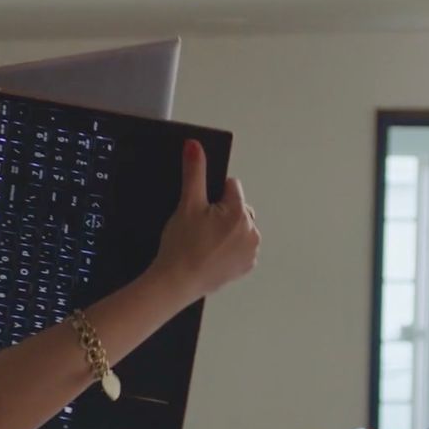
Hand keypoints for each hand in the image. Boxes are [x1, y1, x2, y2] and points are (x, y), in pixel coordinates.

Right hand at [149, 139, 259, 300]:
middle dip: (222, 212)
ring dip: (227, 230)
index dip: (213, 195)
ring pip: (239, 227)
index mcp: (241, 212)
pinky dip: (228, 248)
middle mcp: (252, 231)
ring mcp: (251, 251)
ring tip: (204, 243)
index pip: (232, 186)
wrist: (176, 282)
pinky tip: (210, 254)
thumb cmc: (182, 245)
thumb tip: (195, 146)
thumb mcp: (187, 204)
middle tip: (200, 228)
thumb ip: (194, 172)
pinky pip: (240, 247)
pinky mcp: (245, 266)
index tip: (200, 210)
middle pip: (238, 207)